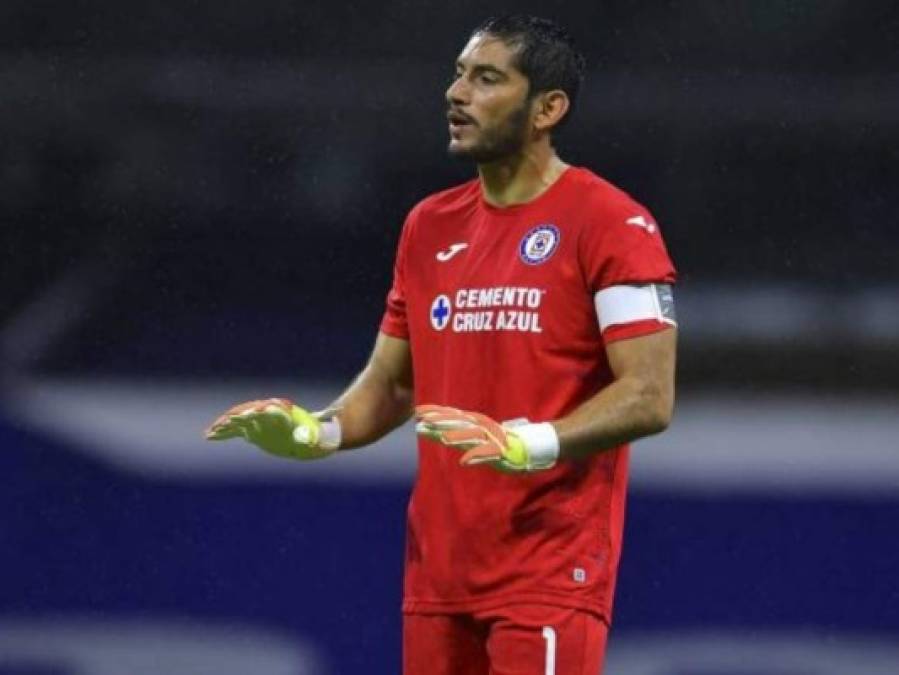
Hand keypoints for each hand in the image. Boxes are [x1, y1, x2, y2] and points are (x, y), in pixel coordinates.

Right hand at [205, 398, 340, 459]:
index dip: (258, 411)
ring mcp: (258, 422)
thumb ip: (309, 435)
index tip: (248, 414)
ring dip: (224, 425)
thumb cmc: (314, 435)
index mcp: (282, 412)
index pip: (268, 409)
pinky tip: (210, 437)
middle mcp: (268, 414)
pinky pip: (235, 430)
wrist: (309, 435)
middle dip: (237, 416)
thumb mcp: (314, 436)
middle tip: (225, 423)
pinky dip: (223, 433)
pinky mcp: (253, 430)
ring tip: (210, 432)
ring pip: (238, 420)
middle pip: (249, 411)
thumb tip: (308, 436)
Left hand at [414, 404, 557, 472]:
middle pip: (457, 426)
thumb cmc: (508, 444)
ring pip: (471, 438)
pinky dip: (476, 457)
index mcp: (477, 427)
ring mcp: (491, 441)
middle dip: (439, 424)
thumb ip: (468, 438)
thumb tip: (450, 437)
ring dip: (456, 437)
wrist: (535, 445)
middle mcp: (482, 431)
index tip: (419, 413)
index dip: (436, 416)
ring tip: (441, 438)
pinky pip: (488, 455)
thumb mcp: (484, 440)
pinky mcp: (501, 453)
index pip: (453, 419)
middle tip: (420, 423)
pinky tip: (465, 461)